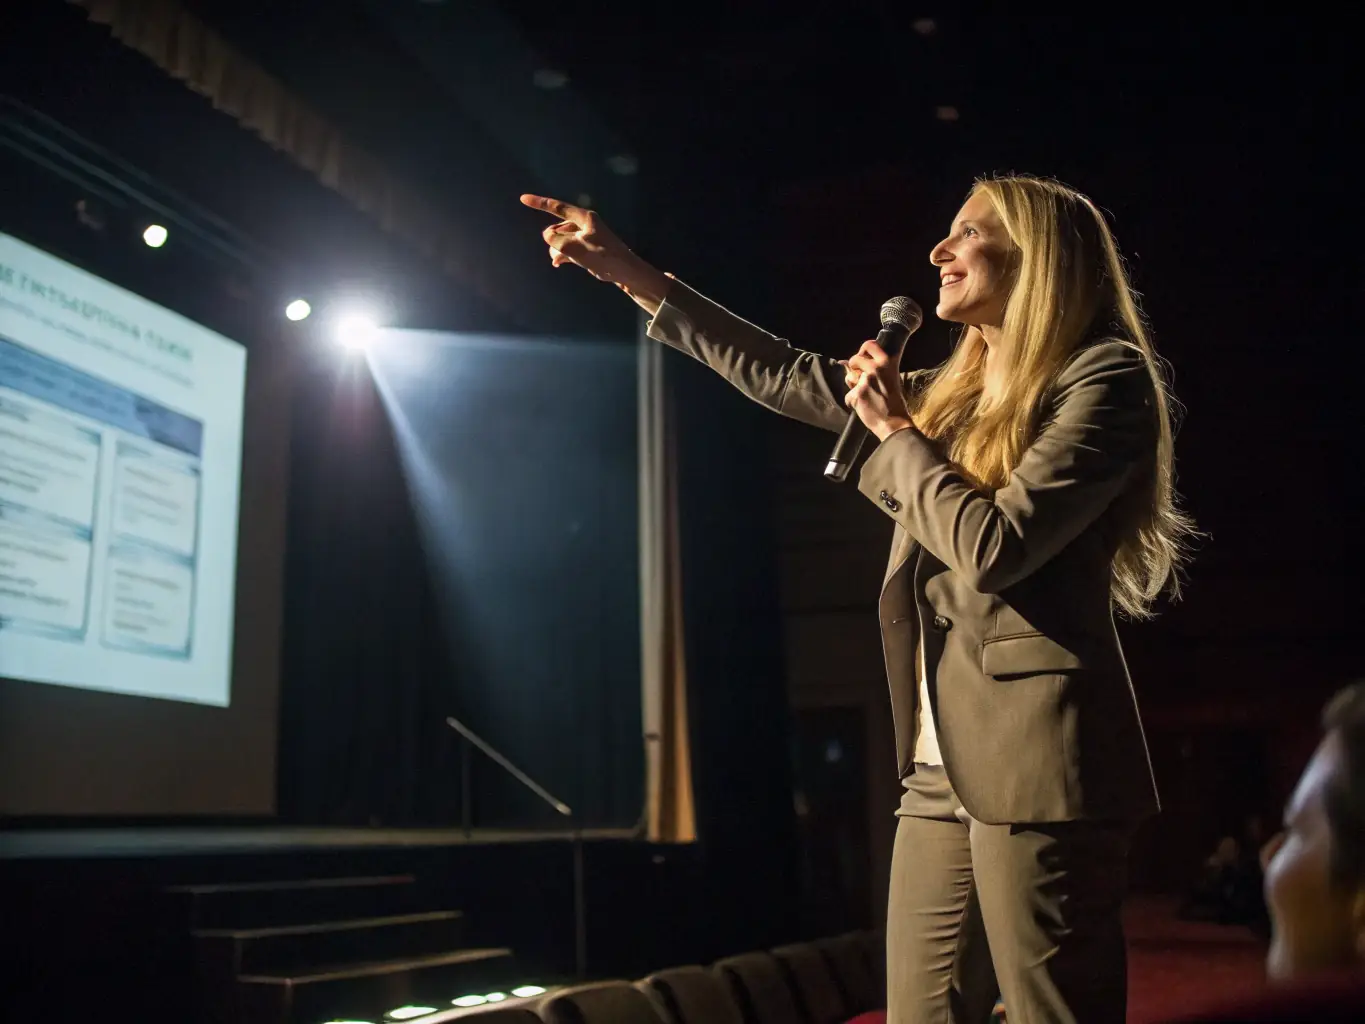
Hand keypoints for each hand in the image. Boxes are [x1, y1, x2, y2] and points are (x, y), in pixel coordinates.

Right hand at [520, 194, 670, 313]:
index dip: (540, 203)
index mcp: (584, 218)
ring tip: (559, 263)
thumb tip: (547, 235)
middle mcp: (585, 224)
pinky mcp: (589, 248)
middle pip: (559, 227)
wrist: (625, 272)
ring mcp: (587, 236)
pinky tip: (558, 264)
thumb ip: (557, 240)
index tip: (523, 198)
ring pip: (563, 239)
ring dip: (558, 250)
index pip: (557, 207)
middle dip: (553, 240)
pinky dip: (563, 254)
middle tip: (558, 255)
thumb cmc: (604, 258)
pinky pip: (570, 247)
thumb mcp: (576, 248)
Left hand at [841, 340, 913, 441]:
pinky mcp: (856, 394)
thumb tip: (851, 361)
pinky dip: (853, 401)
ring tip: (866, 393)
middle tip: (862, 378)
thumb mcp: (891, 378)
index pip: (869, 345)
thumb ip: (876, 368)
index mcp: (887, 362)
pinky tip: (864, 405)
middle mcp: (875, 368)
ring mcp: (865, 381)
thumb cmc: (893, 402)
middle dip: (854, 367)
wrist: (893, 423)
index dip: (863, 351)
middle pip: (854, 358)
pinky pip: (848, 394)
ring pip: (849, 377)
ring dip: (853, 384)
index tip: (863, 356)